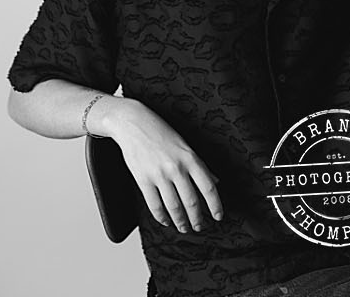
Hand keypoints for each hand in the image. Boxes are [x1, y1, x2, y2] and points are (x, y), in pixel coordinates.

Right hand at [104, 98, 221, 232]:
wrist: (131, 121)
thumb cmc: (158, 130)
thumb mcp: (184, 144)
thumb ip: (199, 164)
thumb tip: (215, 181)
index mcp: (189, 157)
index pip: (208, 187)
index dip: (216, 206)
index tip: (218, 216)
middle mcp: (176, 167)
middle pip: (191, 202)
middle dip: (197, 219)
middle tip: (199, 227)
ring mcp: (159, 174)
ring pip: (174, 207)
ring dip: (181, 222)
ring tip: (184, 227)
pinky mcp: (143, 179)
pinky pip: (155, 206)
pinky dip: (162, 217)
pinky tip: (166, 221)